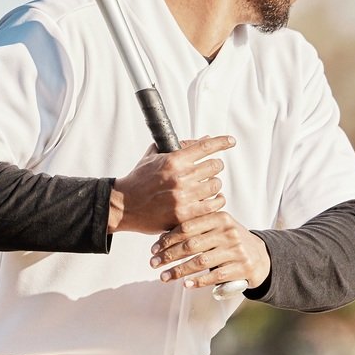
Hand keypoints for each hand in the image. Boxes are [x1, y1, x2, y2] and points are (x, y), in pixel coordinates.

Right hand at [108, 135, 233, 235]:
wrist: (123, 205)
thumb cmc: (139, 180)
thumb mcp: (154, 157)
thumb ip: (179, 146)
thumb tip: (204, 139)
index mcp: (173, 160)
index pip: (205, 147)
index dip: (222, 142)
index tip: (231, 141)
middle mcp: (180, 177)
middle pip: (215, 166)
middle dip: (214, 167)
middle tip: (209, 171)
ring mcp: (183, 197)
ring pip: (215, 186)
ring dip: (214, 185)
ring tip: (208, 187)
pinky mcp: (184, 215)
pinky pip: (212, 206)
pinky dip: (215, 202)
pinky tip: (211, 201)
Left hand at [151, 212, 269, 291]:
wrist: (260, 256)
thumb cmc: (229, 241)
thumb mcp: (217, 228)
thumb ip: (195, 229)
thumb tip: (161, 239)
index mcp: (220, 218)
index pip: (188, 227)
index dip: (168, 239)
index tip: (153, 249)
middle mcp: (229, 232)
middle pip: (191, 245)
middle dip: (169, 255)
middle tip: (153, 264)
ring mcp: (236, 250)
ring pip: (201, 262)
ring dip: (179, 271)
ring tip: (163, 277)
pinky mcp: (241, 268)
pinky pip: (215, 276)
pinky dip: (198, 281)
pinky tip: (185, 285)